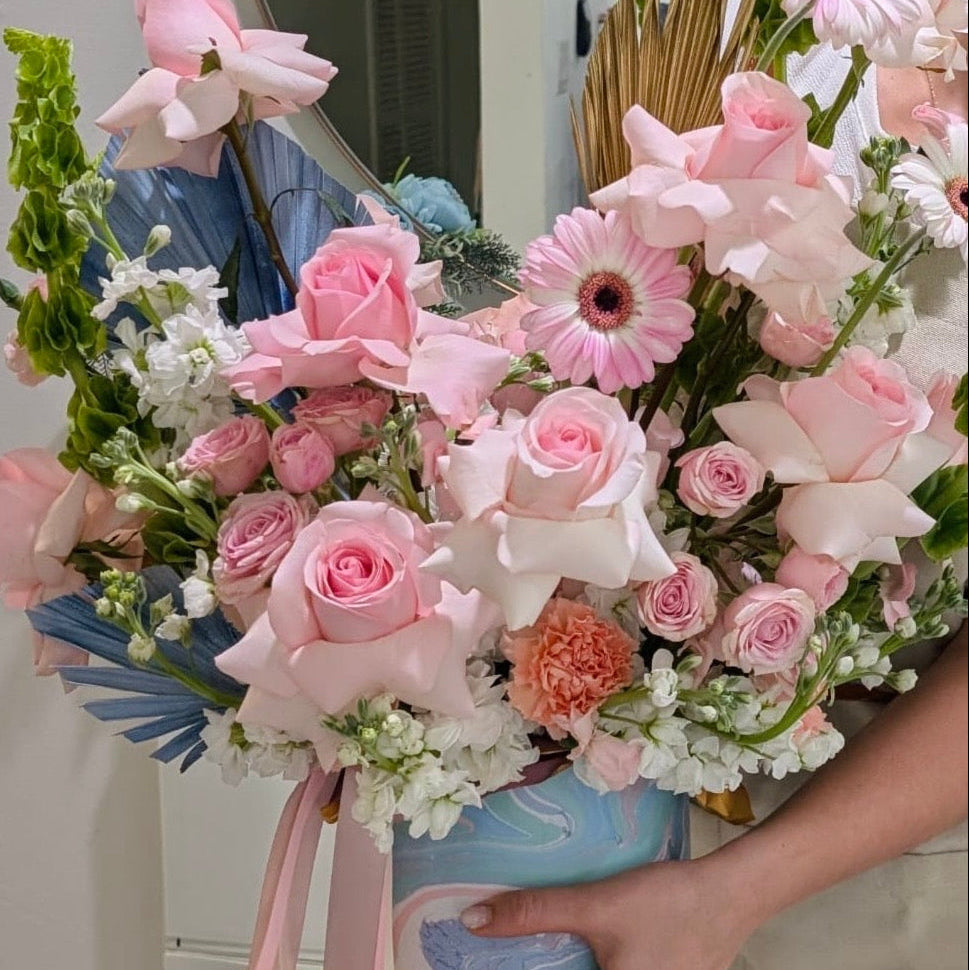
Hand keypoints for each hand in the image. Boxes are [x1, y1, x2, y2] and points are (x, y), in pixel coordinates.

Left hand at [460, 857, 756, 969]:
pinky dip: (585, 963)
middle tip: (502, 948)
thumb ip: (535, 913)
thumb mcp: (596, 905)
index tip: (480, 959)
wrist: (731, 895)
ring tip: (530, 948)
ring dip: (565, 962)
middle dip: (540, 963)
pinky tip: (570, 949)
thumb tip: (472, 921)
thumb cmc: (666, 904)